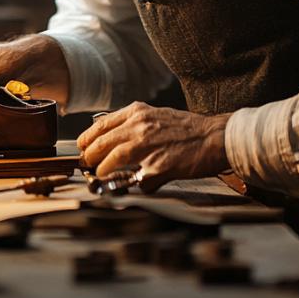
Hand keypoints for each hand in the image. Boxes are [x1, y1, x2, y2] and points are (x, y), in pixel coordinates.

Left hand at [77, 102, 230, 192]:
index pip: (100, 125)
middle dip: (89, 156)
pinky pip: (140, 180)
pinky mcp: (160, 167)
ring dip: (103, 170)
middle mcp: (140, 127)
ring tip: (101, 175)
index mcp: (137, 113)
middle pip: (102, 143)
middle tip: (87, 164)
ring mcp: (149, 147)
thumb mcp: (156, 115)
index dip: (87, 139)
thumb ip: (134, 125)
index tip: (83, 147)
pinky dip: (138, 184)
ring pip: (112, 159)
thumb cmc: (188, 129)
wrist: (216, 137)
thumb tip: (112, 140)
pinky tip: (141, 184)